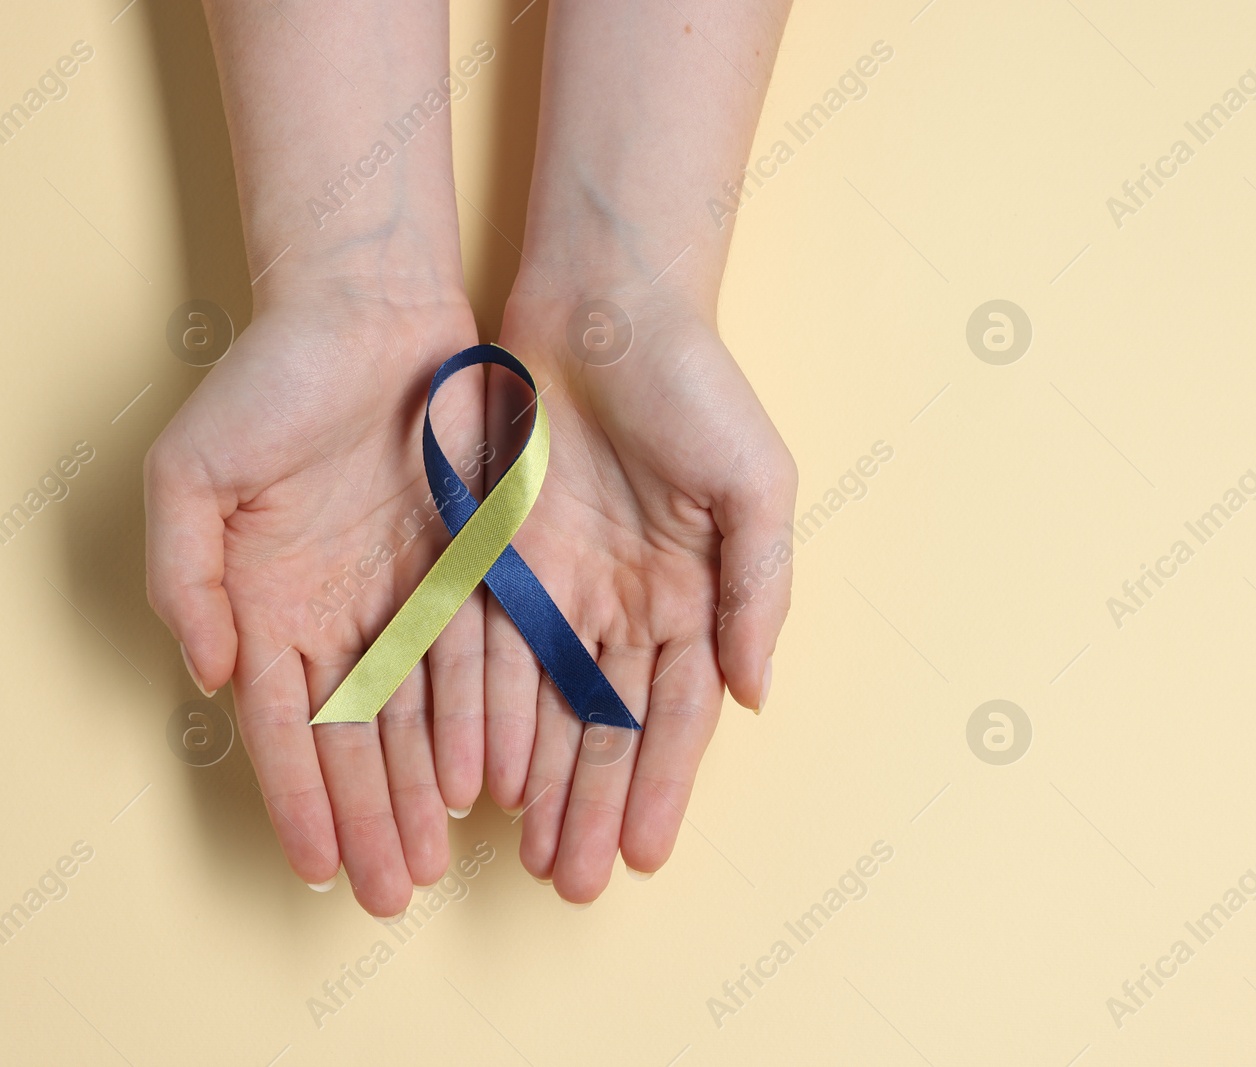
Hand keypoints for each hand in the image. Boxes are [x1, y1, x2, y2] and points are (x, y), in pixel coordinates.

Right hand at [145, 293, 485, 916]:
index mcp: (268, 603)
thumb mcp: (193, 475)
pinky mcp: (468, 565)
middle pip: (354, 740)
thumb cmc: (271, 384)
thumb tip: (207, 677)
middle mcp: (338, 613)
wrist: (369, 312)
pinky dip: (476, 719)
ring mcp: (404, 594)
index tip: (316, 867)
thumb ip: (185, 579)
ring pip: (417, 715)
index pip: (283, 726)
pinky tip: (484, 778)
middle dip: (369, 819)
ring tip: (436, 859)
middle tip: (389, 894)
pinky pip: (475, 658)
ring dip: (422, 791)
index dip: (298, 798)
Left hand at [484, 287, 796, 901]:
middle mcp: (623, 604)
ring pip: (541, 706)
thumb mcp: (756, 487)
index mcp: (691, 595)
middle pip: (605, 728)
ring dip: (537, 782)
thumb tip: (754, 697)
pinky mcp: (494, 555)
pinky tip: (476, 773)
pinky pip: (483, 649)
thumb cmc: (697, 389)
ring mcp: (557, 584)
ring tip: (526, 854)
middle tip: (573, 884)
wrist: (605, 306)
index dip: (659, 785)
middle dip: (591, 806)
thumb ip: (758, 594)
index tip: (644, 855)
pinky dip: (482, 713)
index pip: (674, 714)